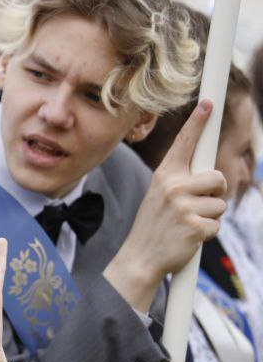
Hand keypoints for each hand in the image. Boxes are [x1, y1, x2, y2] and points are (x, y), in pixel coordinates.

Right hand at [107, 101, 227, 311]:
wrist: (140, 258)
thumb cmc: (155, 226)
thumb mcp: (160, 196)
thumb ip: (183, 182)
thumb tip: (213, 176)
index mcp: (164, 176)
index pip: (184, 143)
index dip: (198, 121)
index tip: (208, 102)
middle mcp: (173, 187)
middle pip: (217, 177)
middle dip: (216, 192)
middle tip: (196, 206)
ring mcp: (183, 206)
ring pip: (221, 203)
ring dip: (211, 216)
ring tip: (188, 224)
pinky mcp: (195, 226)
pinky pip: (218, 224)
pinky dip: (208, 234)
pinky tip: (189, 238)